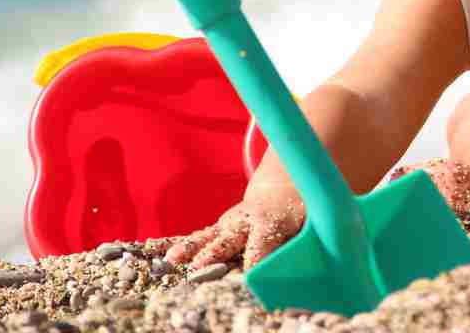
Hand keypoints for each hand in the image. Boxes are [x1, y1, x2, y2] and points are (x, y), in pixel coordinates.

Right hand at [164, 178, 304, 268]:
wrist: (283, 188)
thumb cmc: (302, 213)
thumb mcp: (313, 226)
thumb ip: (307, 248)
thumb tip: (313, 275)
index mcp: (271, 222)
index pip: (261, 245)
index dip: (255, 262)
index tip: (247, 280)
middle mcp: (245, 221)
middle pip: (227, 241)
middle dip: (213, 255)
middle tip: (198, 269)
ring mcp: (229, 224)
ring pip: (207, 237)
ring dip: (189, 249)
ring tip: (171, 260)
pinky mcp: (219, 229)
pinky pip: (197, 238)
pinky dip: (178, 246)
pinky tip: (156, 256)